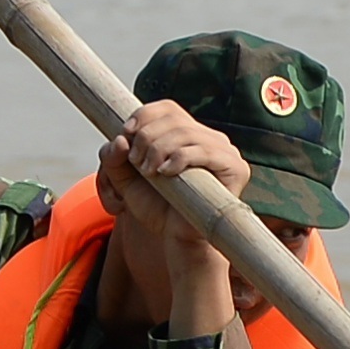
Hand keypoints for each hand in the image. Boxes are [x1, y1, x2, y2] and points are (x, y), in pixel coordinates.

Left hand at [101, 102, 253, 325]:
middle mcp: (210, 138)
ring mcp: (225, 151)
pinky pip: (204, 151)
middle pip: (173, 118)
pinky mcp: (235, 168)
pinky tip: (166, 173)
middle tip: (138, 164)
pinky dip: (179, 159)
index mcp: (188, 134)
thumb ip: (113, 159)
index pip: (166, 108)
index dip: (142, 117)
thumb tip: (120, 139)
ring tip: (150, 172)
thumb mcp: (125, 181)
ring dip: (159, 149)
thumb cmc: (158, 209)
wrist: (179, 240)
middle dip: (146, 138)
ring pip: (186, 133)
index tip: (126, 140)